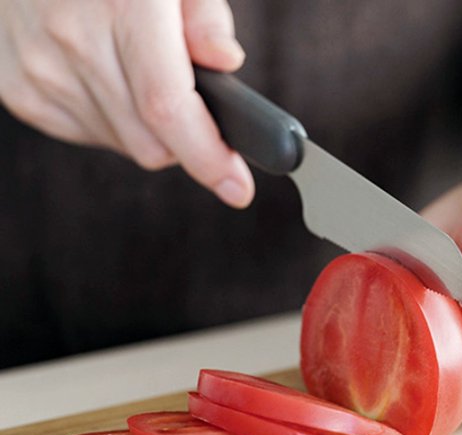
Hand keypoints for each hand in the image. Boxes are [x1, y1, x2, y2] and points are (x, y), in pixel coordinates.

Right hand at [0, 0, 252, 206]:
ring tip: (137, 73)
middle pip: (152, 143)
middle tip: (191, 104)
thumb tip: (226, 62)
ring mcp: (39, 69)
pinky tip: (105, 76)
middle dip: (186, 139)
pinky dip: (112, 121)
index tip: (237, 188)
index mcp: (123, 6)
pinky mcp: (19, 91)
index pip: (167, 107)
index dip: (207, 157)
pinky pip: (89, 136)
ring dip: (147, 128)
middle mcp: (72, 40)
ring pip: (125, 146)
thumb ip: (206, 18)